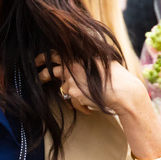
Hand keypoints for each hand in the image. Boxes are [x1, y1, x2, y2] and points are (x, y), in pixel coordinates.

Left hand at [37, 53, 160, 159]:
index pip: (54, 54)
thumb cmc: (117, 76)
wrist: (124, 92)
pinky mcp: (73, 94)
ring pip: (64, 88)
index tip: (36, 61)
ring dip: (71, 92)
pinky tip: (90, 105)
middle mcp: (71, 67)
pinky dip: (80, 103)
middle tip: (39, 78)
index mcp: (77, 56)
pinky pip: (72, 100)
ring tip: (86, 96)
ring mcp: (71, 81)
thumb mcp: (101, 60)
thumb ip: (88, 59)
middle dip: (43, 75)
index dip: (43, 57)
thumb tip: (79, 55)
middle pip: (50, 71)